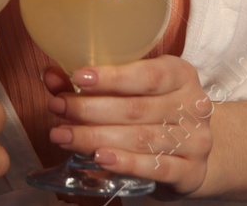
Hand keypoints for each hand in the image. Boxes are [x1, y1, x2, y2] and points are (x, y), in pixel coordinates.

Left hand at [44, 57, 212, 196]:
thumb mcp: (134, 90)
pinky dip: (125, 163)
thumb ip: (93, 84)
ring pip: (140, 139)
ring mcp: (195, 140)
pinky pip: (155, 167)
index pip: (147, 75)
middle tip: (57, 108)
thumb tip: (51, 76)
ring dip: (96, 137)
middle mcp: (192, 106)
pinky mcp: (191, 171)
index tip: (78, 78)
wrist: (196, 151)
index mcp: (180, 75)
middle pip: (136, 109)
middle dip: (90, 109)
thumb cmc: (157, 111)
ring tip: (64, 136)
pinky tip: (99, 158)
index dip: (111, 77)